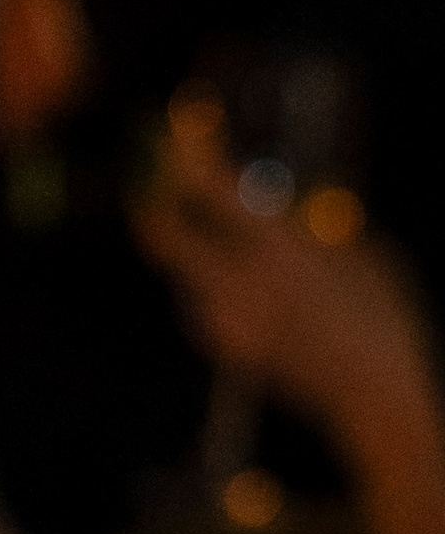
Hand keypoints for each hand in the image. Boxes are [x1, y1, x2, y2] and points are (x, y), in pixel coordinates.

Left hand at [134, 130, 433, 462]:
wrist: (375, 391)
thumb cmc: (383, 313)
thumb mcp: (359, 249)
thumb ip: (310, 224)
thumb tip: (280, 202)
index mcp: (277, 252)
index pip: (211, 195)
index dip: (185, 164)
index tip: (174, 142)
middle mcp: (240, 287)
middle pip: (167, 238)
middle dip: (154, 206)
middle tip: (151, 183)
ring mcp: (228, 321)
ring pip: (185, 271)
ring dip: (190, 247)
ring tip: (209, 229)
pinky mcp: (228, 346)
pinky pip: (206, 301)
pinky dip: (213, 281)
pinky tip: (244, 280)